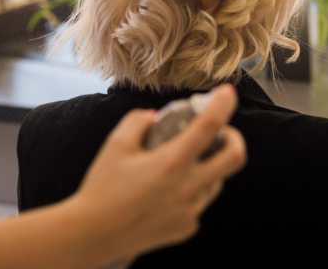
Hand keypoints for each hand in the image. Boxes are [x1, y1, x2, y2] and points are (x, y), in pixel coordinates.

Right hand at [70, 84, 246, 261]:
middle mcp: (188, 187)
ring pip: (217, 181)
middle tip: (220, 133)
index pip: (210, 125)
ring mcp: (190, 211)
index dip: (224, 103)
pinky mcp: (186, 228)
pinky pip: (199, 203)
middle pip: (235, 157)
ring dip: (210, 166)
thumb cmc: (102, 188)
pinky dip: (192, 191)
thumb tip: (157, 116)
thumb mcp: (116, 144)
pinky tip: (168, 192)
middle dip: (234, 139)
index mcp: (172, 162)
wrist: (91, 235)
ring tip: (184, 163)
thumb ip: (138, 121)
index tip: (227, 92)